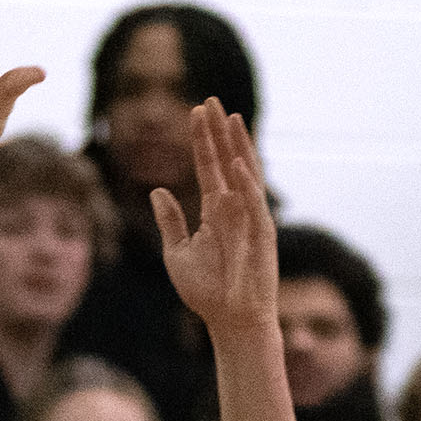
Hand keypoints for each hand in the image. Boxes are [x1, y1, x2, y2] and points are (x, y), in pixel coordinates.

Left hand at [152, 101, 276, 339]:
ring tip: (229, 118)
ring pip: (246, 172)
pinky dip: (246, 183)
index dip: (202, 140)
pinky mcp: (262, 234)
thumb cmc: (207, 291)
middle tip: (210, 101)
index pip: (208, 165)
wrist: (230, 319)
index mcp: (215, 209)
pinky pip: (254, 203)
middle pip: (227, 160)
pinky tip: (237, 162)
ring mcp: (251, 217)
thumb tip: (158, 190)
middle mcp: (235, 206)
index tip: (195, 111)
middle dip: (219, 131)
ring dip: (238, 146)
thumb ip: (170, 221)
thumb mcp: (177, 253)